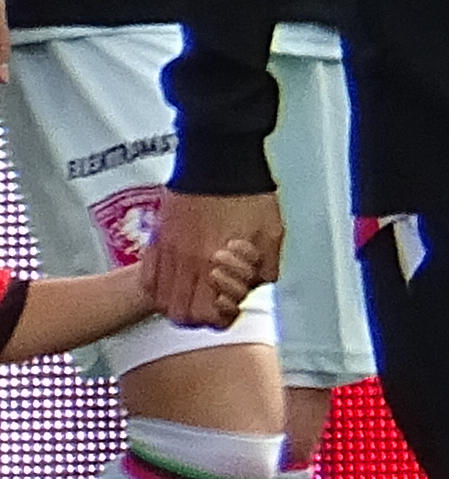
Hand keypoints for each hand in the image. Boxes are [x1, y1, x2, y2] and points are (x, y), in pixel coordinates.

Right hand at [143, 189, 275, 330]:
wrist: (220, 160)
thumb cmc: (247, 193)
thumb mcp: (272, 234)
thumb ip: (267, 267)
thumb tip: (259, 286)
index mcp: (214, 262)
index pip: (205, 314)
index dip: (220, 318)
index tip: (230, 308)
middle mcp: (185, 260)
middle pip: (179, 313)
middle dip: (198, 316)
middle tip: (213, 305)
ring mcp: (166, 249)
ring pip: (159, 298)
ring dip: (177, 304)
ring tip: (195, 294)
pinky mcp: (157, 238)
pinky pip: (147, 275)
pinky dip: (158, 286)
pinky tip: (175, 280)